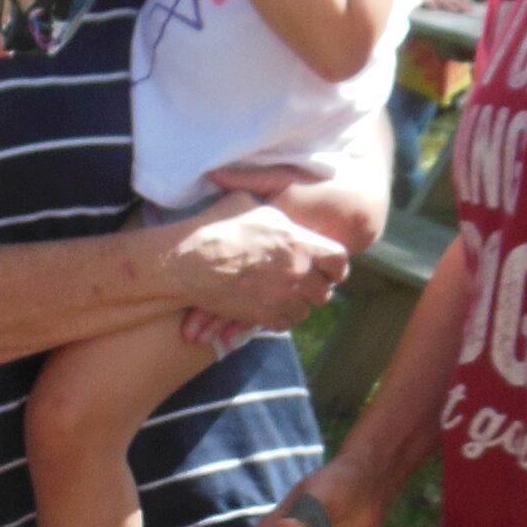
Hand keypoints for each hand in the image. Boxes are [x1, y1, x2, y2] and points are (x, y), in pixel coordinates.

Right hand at [167, 203, 348, 331]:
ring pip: (306, 310)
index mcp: (297, 242)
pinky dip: (282, 318)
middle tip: (304, 283)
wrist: (187, 261)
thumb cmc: (215, 227)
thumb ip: (274, 210)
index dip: (335, 265)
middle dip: (317, 287)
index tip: (328, 267)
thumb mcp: (249, 204)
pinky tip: (272, 306)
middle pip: (325, 290)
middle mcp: (295, 272)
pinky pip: (286, 324)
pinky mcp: (262, 315)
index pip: (339, 259)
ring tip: (286, 295)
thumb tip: (276, 202)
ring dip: (299, 304)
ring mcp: (280, 297)